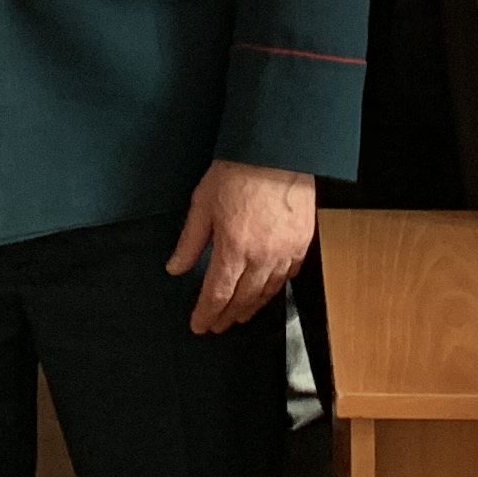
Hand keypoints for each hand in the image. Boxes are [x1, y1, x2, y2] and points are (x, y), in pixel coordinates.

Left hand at [165, 159, 311, 332]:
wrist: (277, 150)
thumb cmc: (238, 171)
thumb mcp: (203, 203)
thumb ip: (190, 241)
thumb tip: (175, 268)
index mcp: (233, 249)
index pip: (217, 293)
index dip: (207, 313)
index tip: (199, 325)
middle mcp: (261, 257)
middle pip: (243, 299)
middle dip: (228, 315)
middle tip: (218, 326)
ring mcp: (285, 251)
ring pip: (268, 292)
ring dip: (252, 307)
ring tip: (240, 315)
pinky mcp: (302, 242)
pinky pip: (289, 275)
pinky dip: (276, 287)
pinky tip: (269, 290)